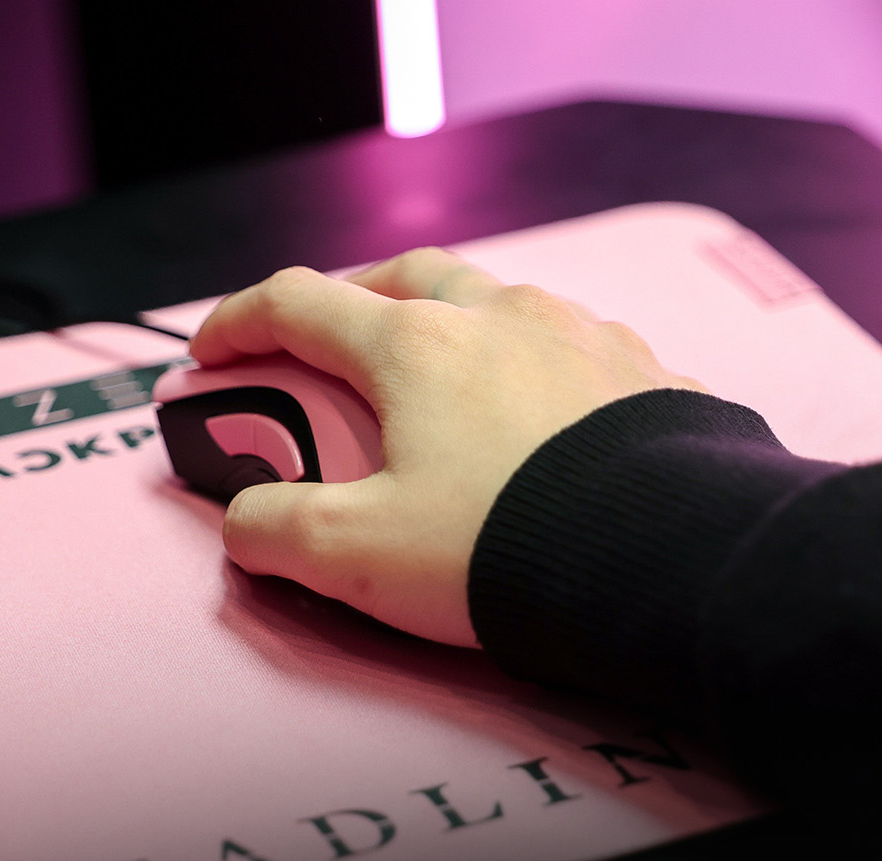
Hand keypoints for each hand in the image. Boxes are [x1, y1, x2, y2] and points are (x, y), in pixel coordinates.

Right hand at [188, 248, 704, 647]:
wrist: (668, 563)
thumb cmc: (512, 551)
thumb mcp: (361, 558)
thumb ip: (278, 533)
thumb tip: (248, 523)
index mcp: (418, 347)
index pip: (300, 305)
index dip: (240, 324)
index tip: (213, 355)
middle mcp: (503, 319)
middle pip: (409, 277)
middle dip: (357, 299)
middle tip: (333, 344)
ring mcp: (585, 339)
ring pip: (504, 303)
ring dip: (461, 328)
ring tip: (451, 383)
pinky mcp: (649, 376)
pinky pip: (581, 353)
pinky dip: (542, 371)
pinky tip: (549, 419)